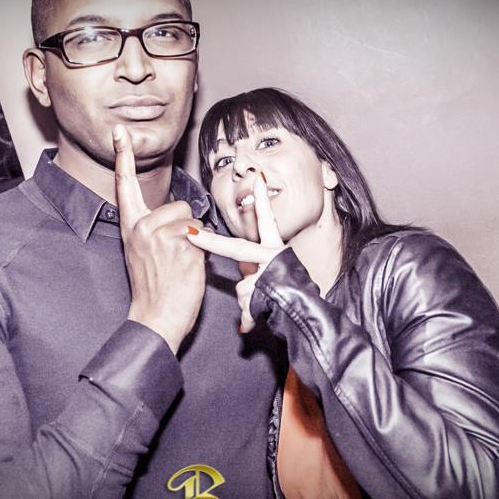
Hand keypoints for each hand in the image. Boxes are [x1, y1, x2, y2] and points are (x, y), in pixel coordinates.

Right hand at [114, 124, 206, 353]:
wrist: (156, 316)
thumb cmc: (155, 288)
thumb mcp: (144, 252)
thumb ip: (155, 229)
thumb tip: (180, 218)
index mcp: (130, 226)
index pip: (126, 185)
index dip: (124, 156)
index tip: (119, 132)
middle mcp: (141, 226)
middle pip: (180, 205)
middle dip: (187, 227)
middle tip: (174, 256)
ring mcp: (160, 234)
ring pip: (194, 220)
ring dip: (197, 240)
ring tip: (181, 263)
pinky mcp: (181, 243)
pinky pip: (204, 236)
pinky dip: (203, 252)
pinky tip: (188, 269)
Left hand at [185, 173, 284, 332]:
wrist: (308, 317)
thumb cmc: (292, 296)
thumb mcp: (273, 276)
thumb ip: (255, 269)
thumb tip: (242, 270)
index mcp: (276, 250)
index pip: (268, 220)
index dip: (262, 200)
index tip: (257, 178)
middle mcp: (275, 258)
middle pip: (237, 249)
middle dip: (211, 242)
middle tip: (190, 232)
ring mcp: (271, 275)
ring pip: (243, 288)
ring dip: (248, 302)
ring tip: (262, 309)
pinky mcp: (268, 293)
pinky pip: (247, 306)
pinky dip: (249, 317)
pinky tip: (254, 321)